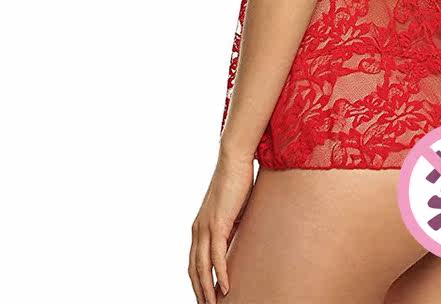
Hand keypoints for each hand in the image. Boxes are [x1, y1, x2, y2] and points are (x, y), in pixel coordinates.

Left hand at [189, 150, 253, 302]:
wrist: (234, 160)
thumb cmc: (237, 182)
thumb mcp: (234, 211)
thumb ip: (232, 228)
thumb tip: (237, 242)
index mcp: (200, 227)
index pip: (194, 262)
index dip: (198, 282)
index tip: (205, 297)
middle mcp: (198, 229)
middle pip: (194, 269)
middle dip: (199, 291)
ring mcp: (205, 227)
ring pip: (202, 267)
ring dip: (207, 289)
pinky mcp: (217, 223)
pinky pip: (216, 256)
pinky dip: (221, 274)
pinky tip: (226, 287)